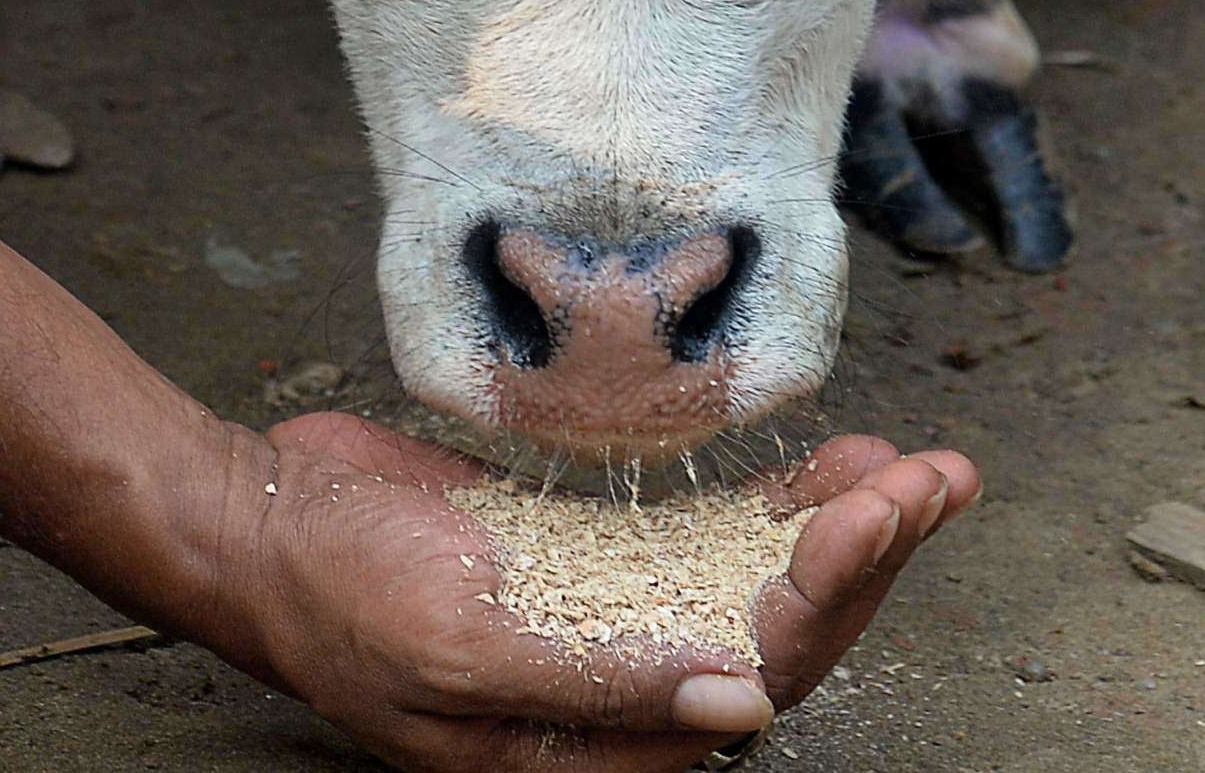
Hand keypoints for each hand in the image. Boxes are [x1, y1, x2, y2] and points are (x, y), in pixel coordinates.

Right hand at [203, 412, 978, 768]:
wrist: (266, 524)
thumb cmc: (341, 599)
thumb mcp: (458, 650)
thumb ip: (596, 685)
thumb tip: (736, 711)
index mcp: (597, 746)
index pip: (753, 682)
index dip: (830, 598)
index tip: (878, 511)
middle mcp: (627, 693)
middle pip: (783, 633)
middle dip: (867, 555)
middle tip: (938, 476)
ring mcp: (620, 618)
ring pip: (765, 584)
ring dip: (849, 529)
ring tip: (925, 466)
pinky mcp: (605, 554)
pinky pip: (717, 539)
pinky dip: (783, 503)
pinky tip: (838, 460)